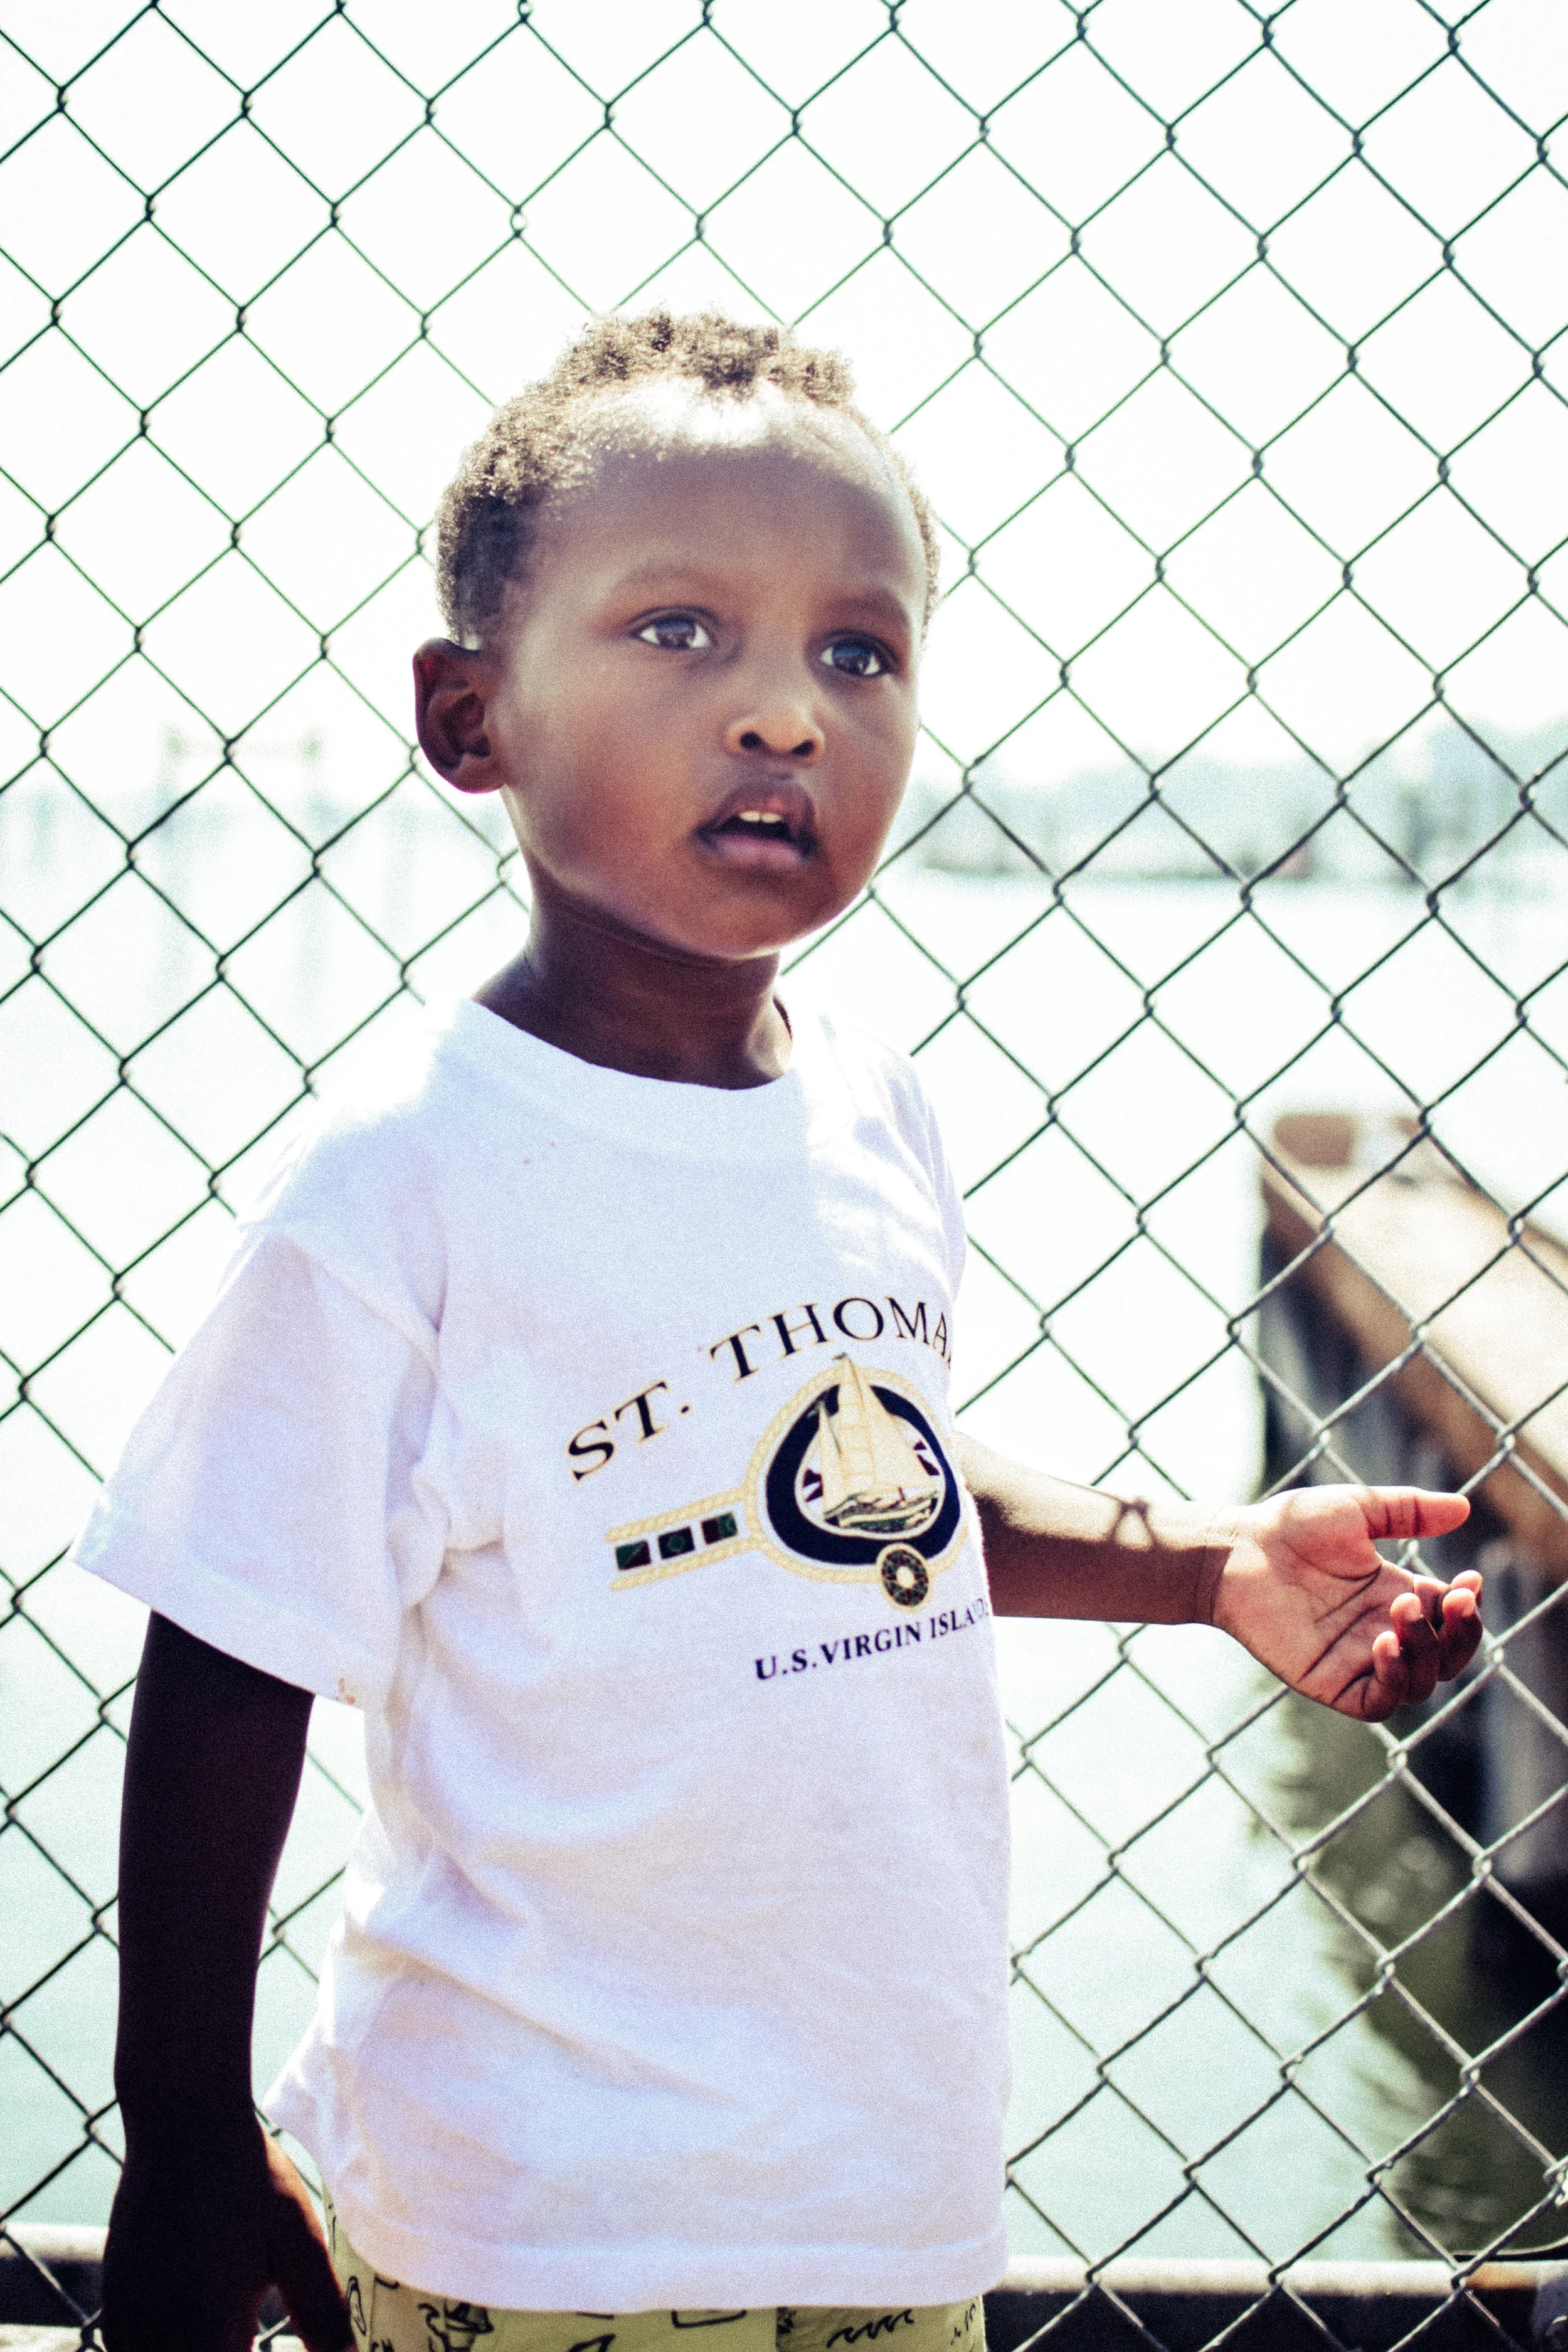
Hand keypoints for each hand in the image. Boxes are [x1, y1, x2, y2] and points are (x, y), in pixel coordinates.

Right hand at [102, 2123, 351, 2351]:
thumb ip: (321, 2315)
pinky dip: (179, 2341)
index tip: (286, 2332)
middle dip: (235, 2350)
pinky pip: (146, 2347)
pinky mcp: (117, 2306)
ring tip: (242, 2316)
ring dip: (209, 2346)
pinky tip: (212, 2309)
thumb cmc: (248, 2180)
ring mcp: (128, 2328)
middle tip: (257, 2318)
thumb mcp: (300, 2246)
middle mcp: (154, 2346)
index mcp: (206, 2341)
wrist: (181, 2124)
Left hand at [1204, 1484, 1481, 1721]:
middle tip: (1453, 1600)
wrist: (1236, 1550)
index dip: (1467, 1607)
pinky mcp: (1331, 1682)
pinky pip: (1378, 1701)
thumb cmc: (1290, 1526)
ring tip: (1402, 1608)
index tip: (1468, 1581)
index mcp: (1393, 1596)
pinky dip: (1394, 1679)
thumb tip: (1465, 1507)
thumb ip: (1410, 1511)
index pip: (1449, 1618)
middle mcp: (1382, 1632)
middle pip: (1445, 1657)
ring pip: (1419, 1682)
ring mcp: (1358, 1661)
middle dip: (1460, 1634)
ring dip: (1426, 1650)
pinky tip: (1386, 1644)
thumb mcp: (1359, 1510)